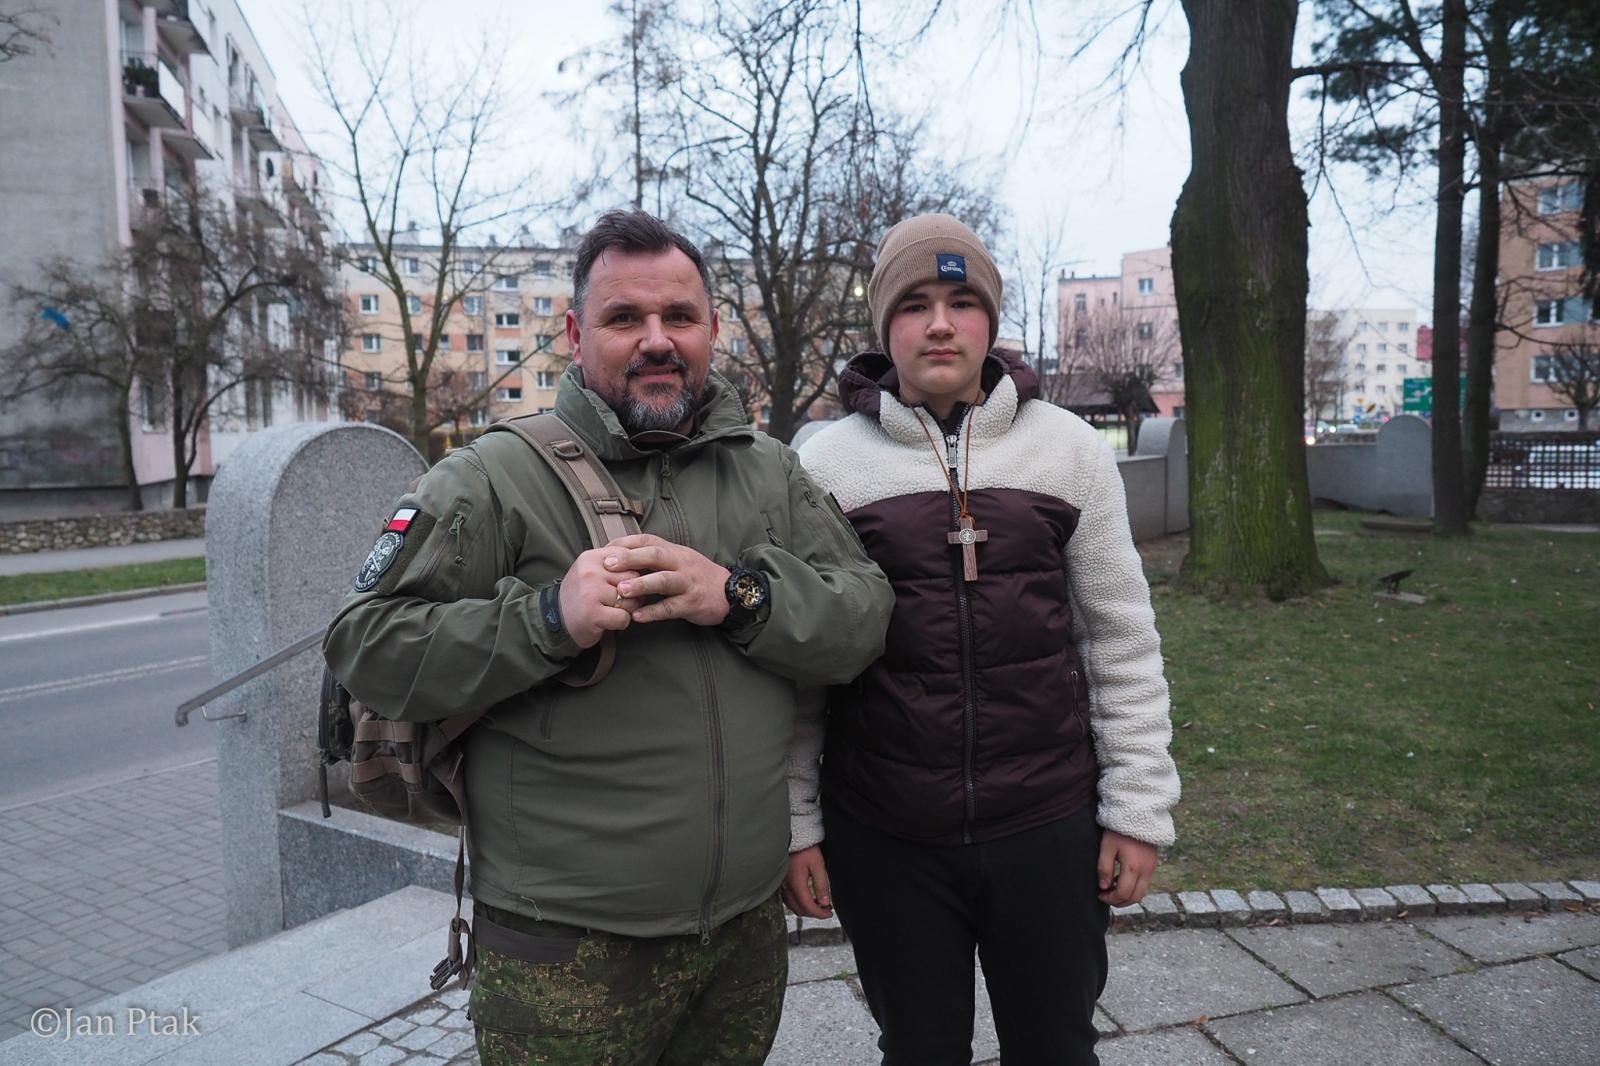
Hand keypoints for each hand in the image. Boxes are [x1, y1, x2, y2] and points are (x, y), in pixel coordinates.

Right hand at [557, 548, 644, 648]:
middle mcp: (591, 572)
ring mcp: (591, 593)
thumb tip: (644, 560)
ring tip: (611, 610)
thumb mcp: (591, 570)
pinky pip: (624, 618)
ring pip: (631, 599)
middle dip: (632, 592)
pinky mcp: (593, 614)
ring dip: (627, 609)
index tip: (626, 582)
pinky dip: (620, 623)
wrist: (555, 619)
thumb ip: (614, 563)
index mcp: (591, 558)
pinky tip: (608, 621)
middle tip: (618, 600)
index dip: (633, 572)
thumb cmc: (580, 595)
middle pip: (633, 578)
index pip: (628, 557)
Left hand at [602, 533, 731, 626]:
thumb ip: (655, 557)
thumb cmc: (697, 576)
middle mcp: (681, 563)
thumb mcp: (679, 560)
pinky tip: (637, 617)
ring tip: (621, 590)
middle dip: (631, 559)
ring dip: (641, 585)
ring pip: (664, 581)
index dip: (626, 543)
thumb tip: (622, 556)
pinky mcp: (692, 603)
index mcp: (675, 551)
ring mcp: (688, 583)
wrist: (730, 592)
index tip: (606, 549)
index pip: (649, 540)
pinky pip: (671, 607)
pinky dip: (653, 612)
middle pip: (655, 555)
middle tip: (608, 564)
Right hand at [781, 846, 832, 918]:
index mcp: (796, 883)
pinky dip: (799, 904)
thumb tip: (825, 903)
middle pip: (799, 909)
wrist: (794, 837)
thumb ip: (821, 885)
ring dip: (806, 909)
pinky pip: (788, 900)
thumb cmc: (806, 849)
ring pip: (793, 906)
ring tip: (819, 905)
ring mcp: (783, 885)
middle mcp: (787, 887)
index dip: (819, 913)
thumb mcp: (818, 865)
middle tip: (827, 910)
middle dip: (814, 913)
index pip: (807, 906)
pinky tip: (808, 899)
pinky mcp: (782, 882)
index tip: (829, 913)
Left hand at [1097, 830, 1157, 906]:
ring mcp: (1152, 868)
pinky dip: (1133, 888)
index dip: (1110, 898)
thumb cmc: (1119, 830)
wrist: (1139, 814)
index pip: (1123, 893)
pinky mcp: (1153, 864)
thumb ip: (1104, 867)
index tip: (1099, 894)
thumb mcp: (1107, 846)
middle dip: (1119, 902)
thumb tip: (1103, 887)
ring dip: (1127, 895)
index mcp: (1133, 867)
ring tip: (1111, 887)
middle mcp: (1146, 870)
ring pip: (1141, 893)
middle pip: (1135, 898)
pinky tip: (1120, 879)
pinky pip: (1144, 884)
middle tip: (1105, 896)